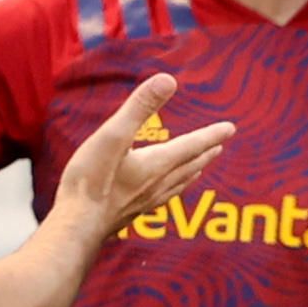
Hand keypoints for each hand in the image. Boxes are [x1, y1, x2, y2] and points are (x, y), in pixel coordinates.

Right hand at [53, 72, 232, 237]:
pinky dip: (172, 190)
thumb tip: (167, 81)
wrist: (77, 226)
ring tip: (200, 168)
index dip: (211, 134)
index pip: (191, 145)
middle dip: (205, 153)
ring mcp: (145, 201)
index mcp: (156, 164)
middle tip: (220, 145)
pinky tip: (164, 194)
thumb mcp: (113, 135)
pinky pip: (162, 198)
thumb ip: (139, 108)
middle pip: (189, 165)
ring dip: (192, 172)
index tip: (230, 128)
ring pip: (178, 184)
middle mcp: (156, 184)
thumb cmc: (91, 181)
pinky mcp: (131, 212)